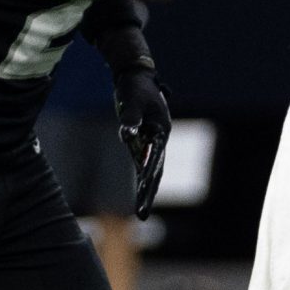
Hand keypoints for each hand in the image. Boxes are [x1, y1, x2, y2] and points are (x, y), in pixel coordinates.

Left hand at [115, 61, 173, 217]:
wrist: (134, 76)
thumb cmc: (135, 87)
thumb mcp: (132, 99)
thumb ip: (131, 117)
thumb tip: (127, 133)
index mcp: (161, 130)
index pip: (155, 160)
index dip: (149, 179)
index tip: (144, 195)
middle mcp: (159, 138)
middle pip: (155, 169)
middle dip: (149, 192)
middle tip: (143, 214)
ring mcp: (150, 139)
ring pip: (148, 168)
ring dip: (145, 188)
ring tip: (142, 210)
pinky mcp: (141, 138)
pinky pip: (140, 161)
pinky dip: (139, 176)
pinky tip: (138, 191)